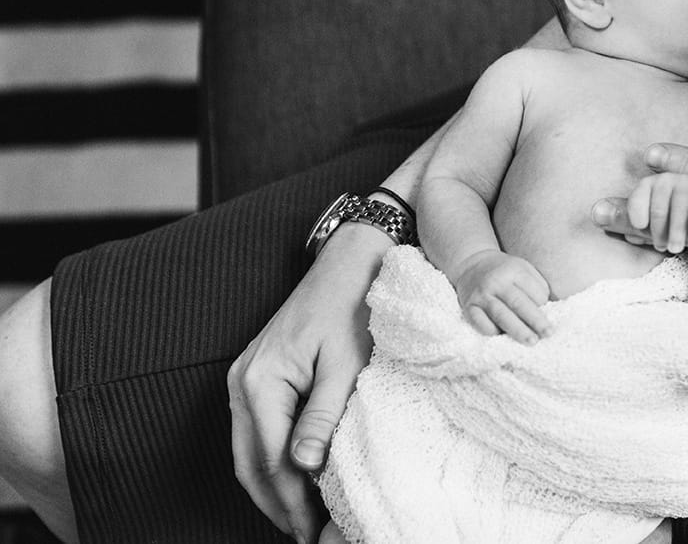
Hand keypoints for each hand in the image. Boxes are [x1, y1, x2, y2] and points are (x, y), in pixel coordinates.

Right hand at [227, 225, 390, 543]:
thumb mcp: (346, 364)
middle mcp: (241, 382)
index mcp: (259, 381)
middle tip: (307, 536)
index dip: (291, 502)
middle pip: (248, 462)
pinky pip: (256, 431)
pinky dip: (271, 460)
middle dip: (276, 504)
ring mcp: (244, 379)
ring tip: (304, 518)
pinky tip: (297, 478)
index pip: (268, 460)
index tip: (313, 533)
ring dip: (272, 486)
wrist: (349, 263)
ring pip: (248, 450)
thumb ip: (323, 415)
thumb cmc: (353, 307)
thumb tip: (304, 466)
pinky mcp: (257, 376)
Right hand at [452, 249, 551, 342]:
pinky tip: (502, 337)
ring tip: (532, 341)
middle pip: (519, 304)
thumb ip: (536, 285)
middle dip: (535, 320)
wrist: (472, 264)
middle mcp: (497, 282)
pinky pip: (480, 323)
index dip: (543, 303)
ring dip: (518, 330)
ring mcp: (481, 295)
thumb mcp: (523, 268)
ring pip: (501, 315)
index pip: (533, 291)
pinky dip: (492, 331)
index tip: (548, 312)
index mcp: (514, 270)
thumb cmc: (505, 271)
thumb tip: (548, 311)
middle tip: (548, 333)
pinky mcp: (469, 307)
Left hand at [625, 171, 687, 252]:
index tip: (639, 226)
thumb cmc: (669, 224)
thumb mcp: (647, 226)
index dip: (637, 208)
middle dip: (658, 227)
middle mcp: (668, 179)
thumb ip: (625, 221)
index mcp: (650, 185)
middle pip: (659, 200)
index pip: (641, 191)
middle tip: (661, 247)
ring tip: (675, 248)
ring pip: (679, 203)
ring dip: (677, 227)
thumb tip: (597, 214)